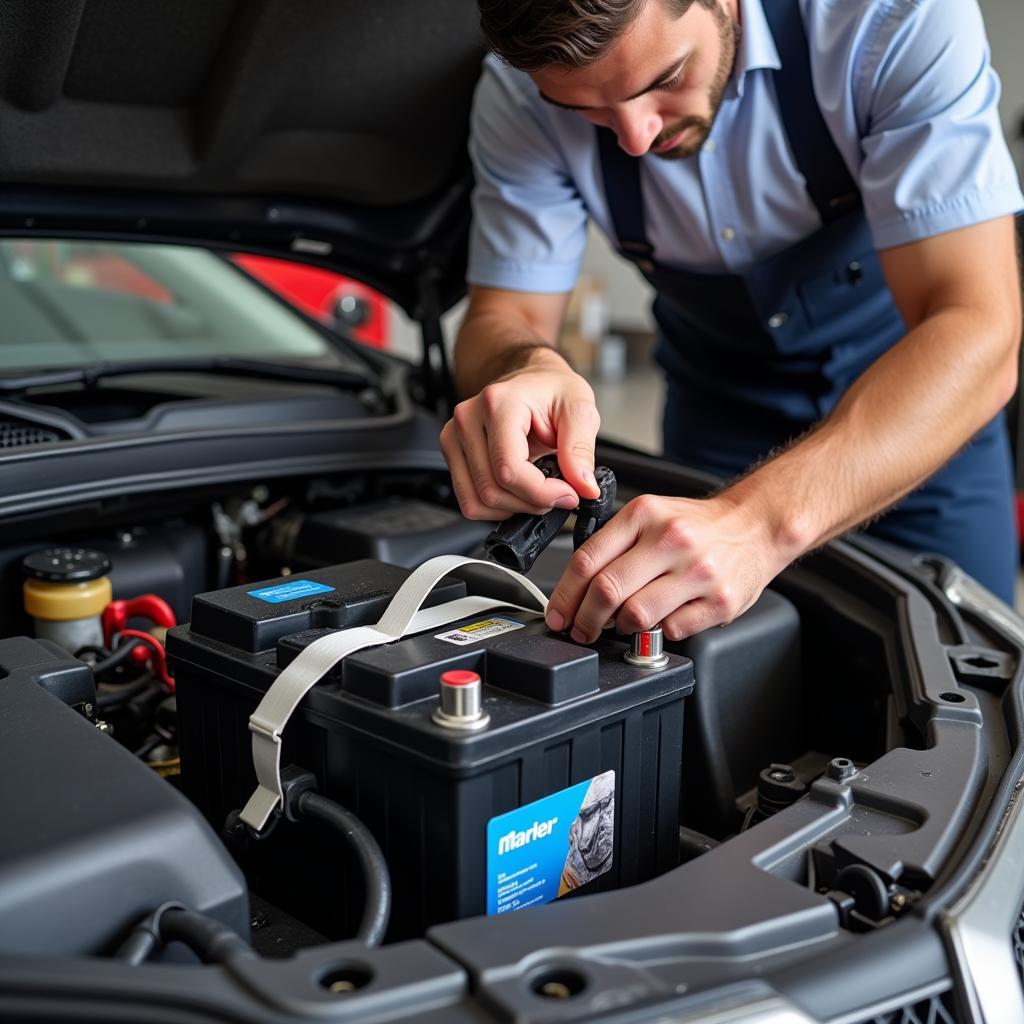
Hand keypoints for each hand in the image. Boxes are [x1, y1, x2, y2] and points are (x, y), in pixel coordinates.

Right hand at [440, 350, 601, 519]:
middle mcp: (468, 418)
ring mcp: (455, 436)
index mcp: (499, 403)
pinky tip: (517, 492)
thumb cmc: (553, 390)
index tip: (568, 494)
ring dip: (513, 508)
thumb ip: (581, 449)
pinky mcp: (452, 451)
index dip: (541, 493)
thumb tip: (584, 487)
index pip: (509, 469)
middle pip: (492, 489)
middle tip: (557, 493)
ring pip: (476, 501)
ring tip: (537, 491)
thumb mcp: (581, 410)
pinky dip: (496, 508)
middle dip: (531, 503)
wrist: (533, 380)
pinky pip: (468, 500)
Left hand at [544, 492, 787, 641]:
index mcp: (645, 514)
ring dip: (620, 628)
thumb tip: (576, 588)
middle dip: (584, 619)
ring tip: (621, 623)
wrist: (756, 526)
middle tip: (580, 630)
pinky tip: (660, 619)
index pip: (587, 560)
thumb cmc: (698, 525)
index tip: (559, 613)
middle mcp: (671, 540)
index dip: (565, 595)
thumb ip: (614, 544)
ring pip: (636, 615)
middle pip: (607, 590)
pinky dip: (658, 632)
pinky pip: (672, 630)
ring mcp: (697, 572)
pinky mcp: (719, 601)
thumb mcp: (651, 515)